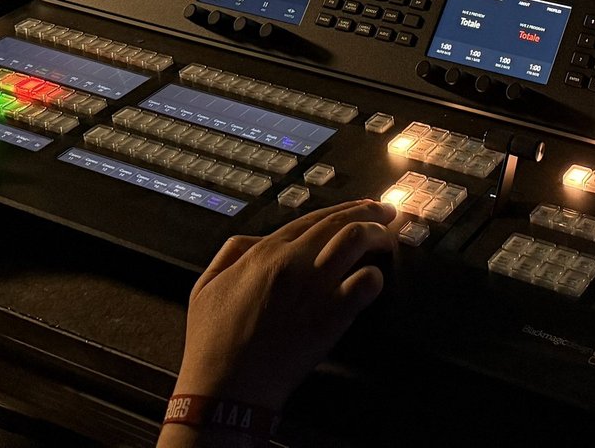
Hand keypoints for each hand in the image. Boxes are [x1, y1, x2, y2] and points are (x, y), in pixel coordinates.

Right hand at [174, 200, 398, 412]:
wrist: (226, 387)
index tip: (357, 207)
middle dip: (368, 212)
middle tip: (386, 213)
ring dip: (378, 234)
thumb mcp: (206, 287)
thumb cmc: (212, 344)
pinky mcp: (332, 314)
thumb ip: (231, 254)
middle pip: (339, 222)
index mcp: (265, 253)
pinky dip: (375, 276)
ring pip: (356, 239)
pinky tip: (376, 279)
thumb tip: (256, 240)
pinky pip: (366, 282)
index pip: (312, 219)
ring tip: (388, 238)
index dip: (340, 209)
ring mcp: (314, 285)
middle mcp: (292, 261)